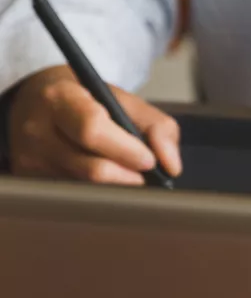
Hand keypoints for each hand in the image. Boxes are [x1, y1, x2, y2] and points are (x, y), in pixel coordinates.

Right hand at [6, 65, 180, 183]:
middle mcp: (38, 130)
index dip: (127, 151)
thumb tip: (171, 166)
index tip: (148, 160)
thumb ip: (158, 127)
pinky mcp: (31, 181)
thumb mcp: (124, 100)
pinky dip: (99, 194)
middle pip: (93, 170)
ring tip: (123, 172)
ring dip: (117, 188)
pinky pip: (76, 199)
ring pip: (88, 191)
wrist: (36, 101)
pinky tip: (104, 181)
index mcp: (61, 99)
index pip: (93, 130)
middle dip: (129, 177)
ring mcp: (31, 160)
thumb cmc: (87, 101)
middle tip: (143, 173)